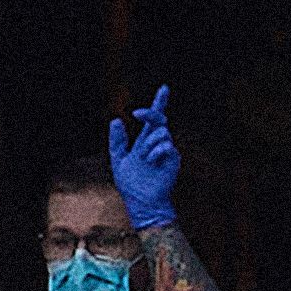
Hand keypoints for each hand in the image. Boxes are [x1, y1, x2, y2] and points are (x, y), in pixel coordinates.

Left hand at [107, 84, 180, 229]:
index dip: (160, 103)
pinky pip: (165, 145)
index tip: (164, 88)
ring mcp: (167, 150)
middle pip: (159, 119)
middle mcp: (158, 143)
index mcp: (146, 142)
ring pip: (160, 132)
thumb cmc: (131, 185)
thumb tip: (116, 120)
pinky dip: (155, 152)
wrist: (142, 203)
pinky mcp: (174, 159)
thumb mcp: (118, 160)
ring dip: (147, 144)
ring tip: (145, 160)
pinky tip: (151, 162)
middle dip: (149, 113)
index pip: (154, 119)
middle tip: (136, 113)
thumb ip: (117, 141)